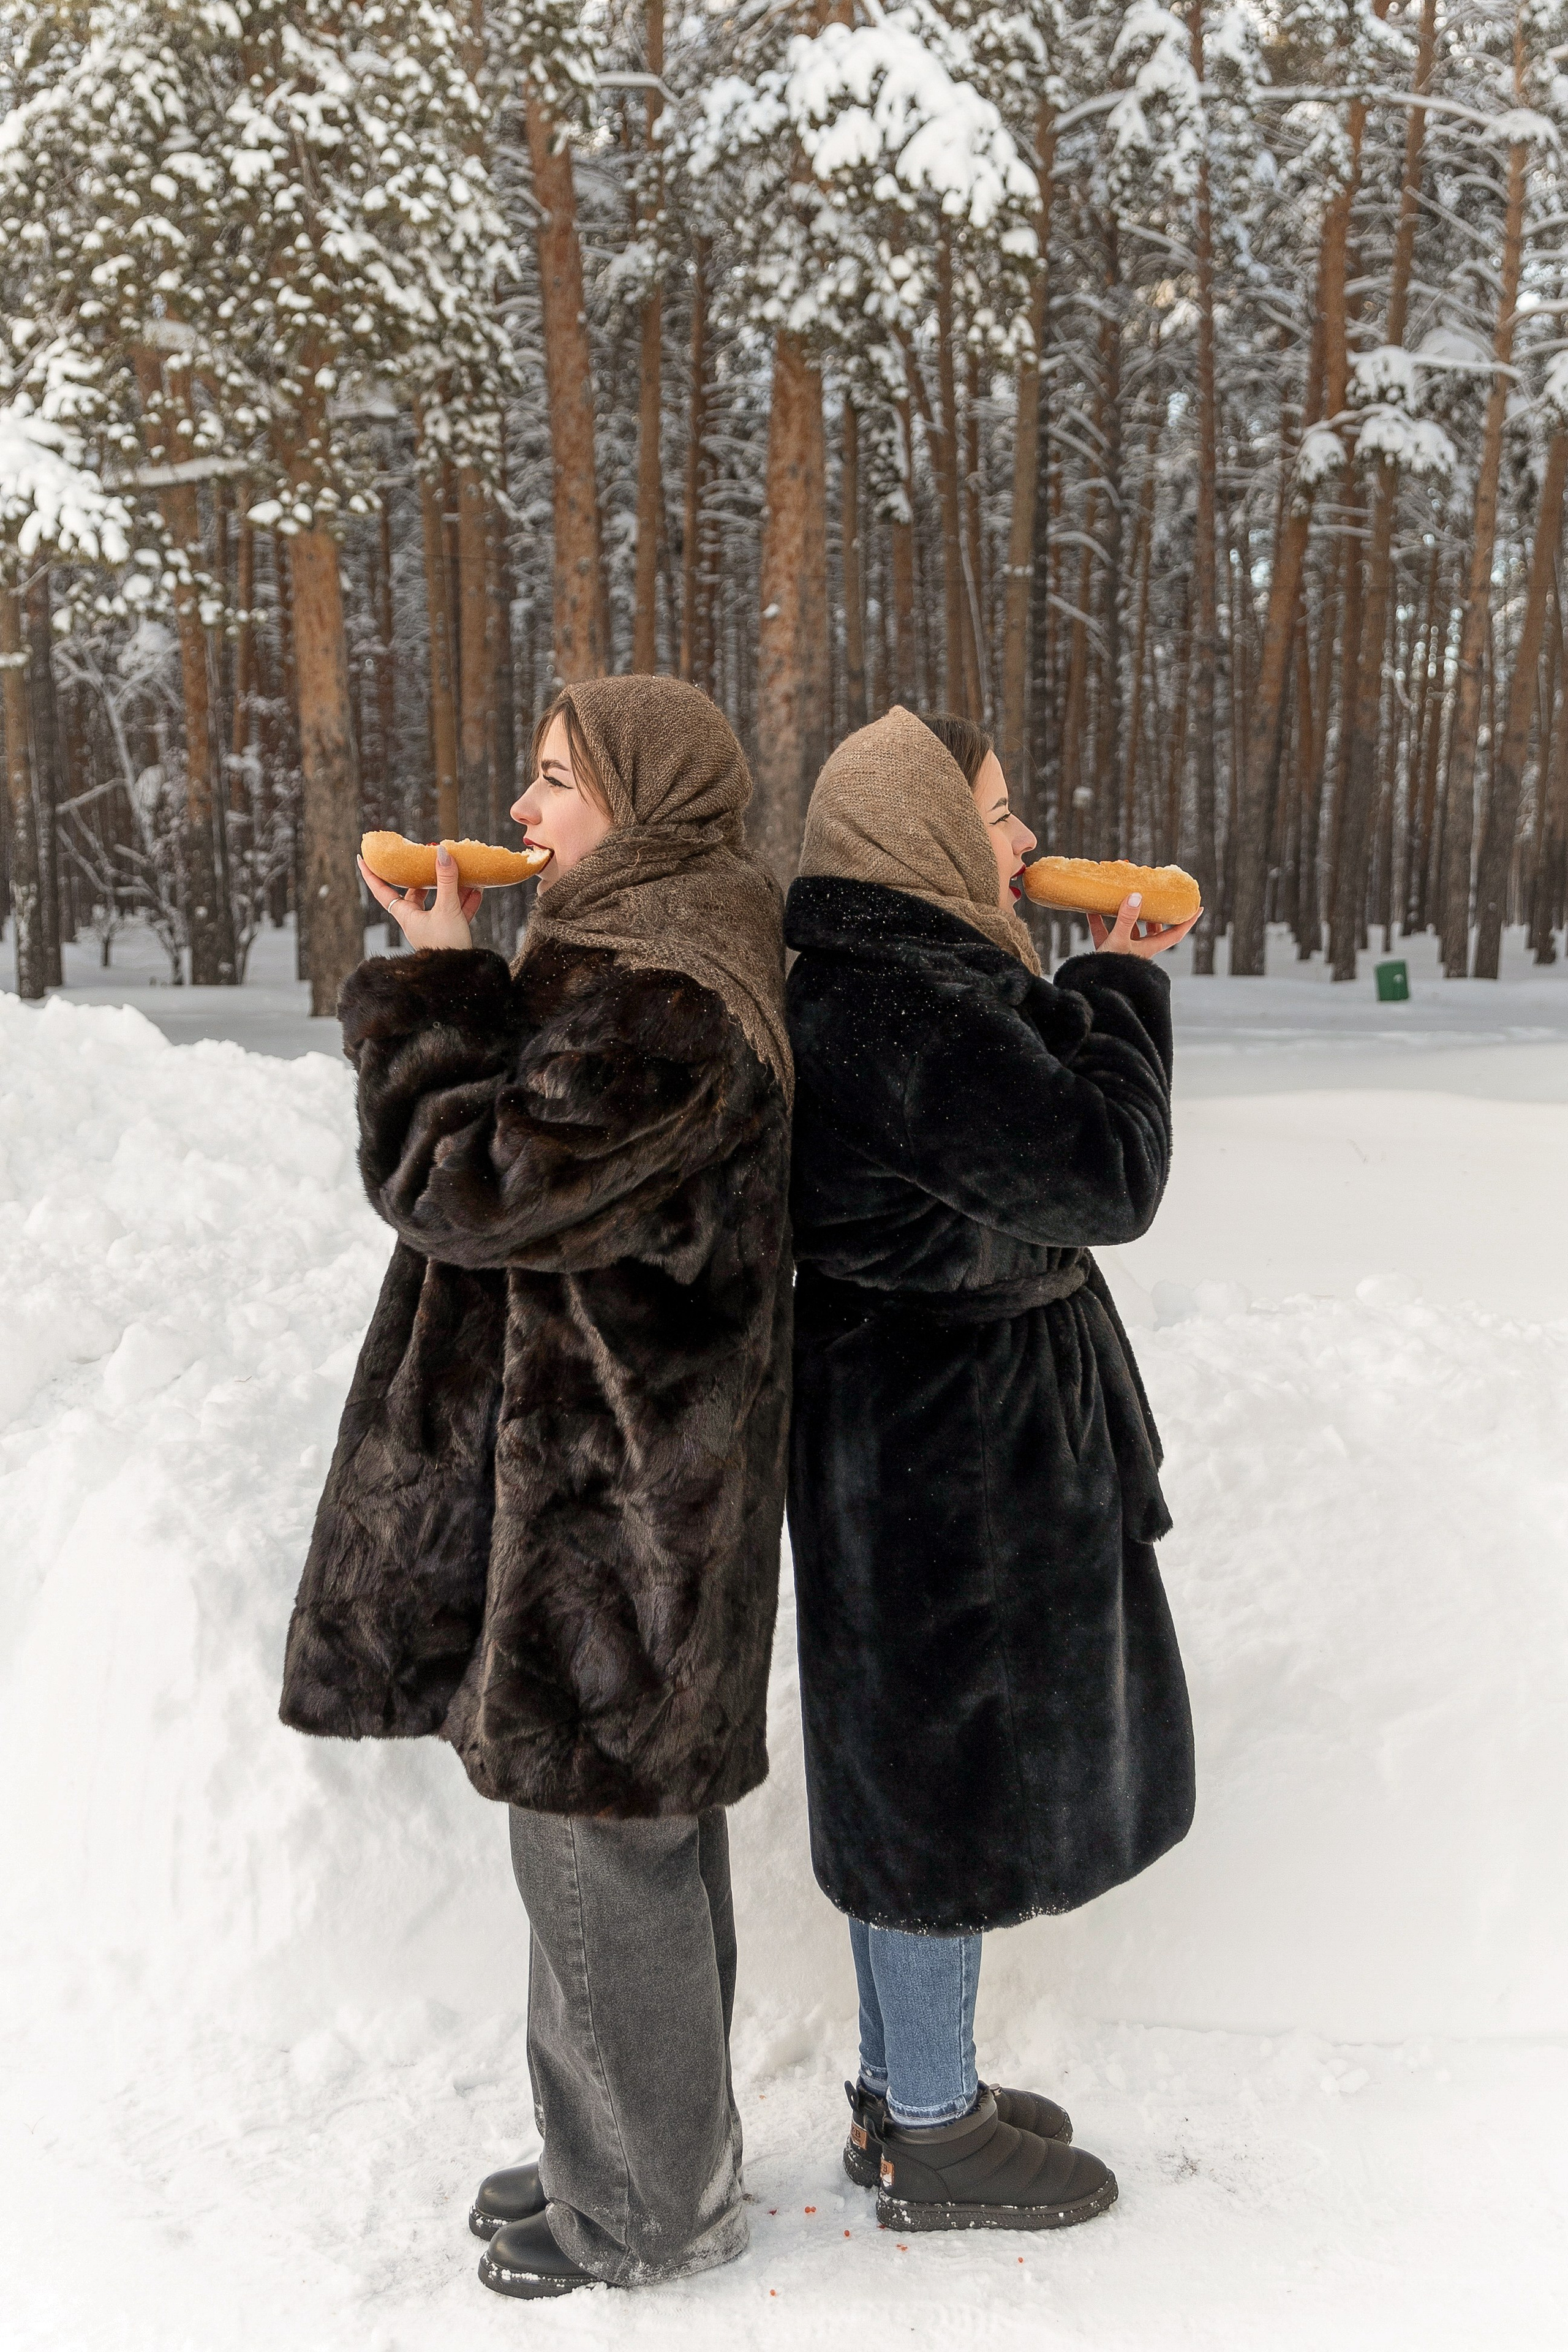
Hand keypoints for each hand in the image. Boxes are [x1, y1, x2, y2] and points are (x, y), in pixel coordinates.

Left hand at [358, 842, 480, 951]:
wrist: (460, 976)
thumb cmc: (447, 946)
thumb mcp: (447, 909)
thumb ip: (447, 880)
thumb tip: (442, 852)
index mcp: (407, 916)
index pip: (382, 891)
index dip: (371, 875)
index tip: (362, 858)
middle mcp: (417, 921)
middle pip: (414, 894)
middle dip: (422, 877)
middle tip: (427, 860)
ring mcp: (433, 928)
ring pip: (439, 902)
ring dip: (451, 887)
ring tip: (462, 872)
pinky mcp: (449, 934)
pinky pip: (456, 913)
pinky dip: (465, 902)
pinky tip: (477, 891)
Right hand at [1088, 894, 1198, 958]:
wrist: (1093, 988)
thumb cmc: (1110, 969)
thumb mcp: (1119, 941)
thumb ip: (1126, 919)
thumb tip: (1136, 896)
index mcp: (1149, 948)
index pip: (1176, 934)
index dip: (1187, 922)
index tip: (1198, 908)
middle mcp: (1139, 949)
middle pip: (1153, 930)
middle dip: (1156, 914)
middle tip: (1158, 898)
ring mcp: (1123, 950)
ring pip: (1129, 929)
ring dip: (1127, 915)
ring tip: (1126, 898)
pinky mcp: (1107, 952)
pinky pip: (1104, 933)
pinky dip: (1099, 921)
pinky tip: (1092, 910)